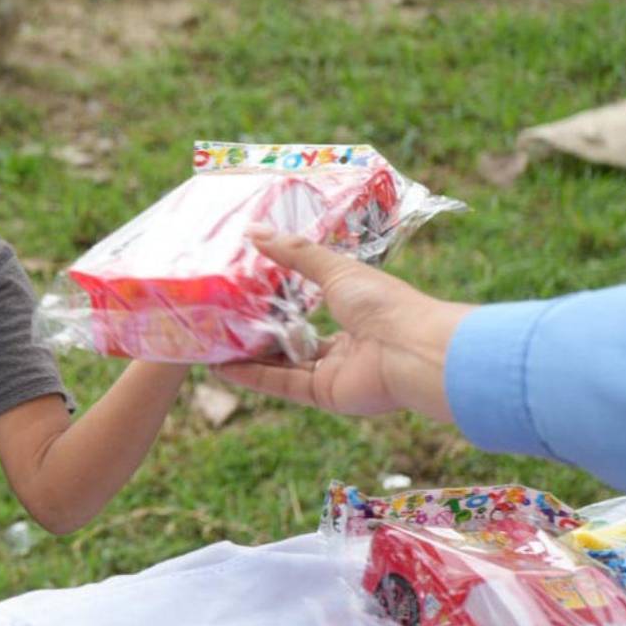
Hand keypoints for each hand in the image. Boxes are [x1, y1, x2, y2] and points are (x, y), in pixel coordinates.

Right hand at [214, 228, 474, 421]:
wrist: (412, 350)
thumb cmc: (382, 303)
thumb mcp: (334, 269)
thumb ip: (293, 253)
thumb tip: (253, 230)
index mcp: (356, 312)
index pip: (314, 309)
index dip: (282, 302)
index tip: (248, 292)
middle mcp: (346, 346)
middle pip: (296, 341)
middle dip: (261, 334)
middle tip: (224, 323)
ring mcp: (335, 372)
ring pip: (285, 365)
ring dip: (250, 358)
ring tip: (213, 346)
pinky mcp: (324, 395)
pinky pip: (283, 385)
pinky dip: (254, 378)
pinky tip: (223, 368)